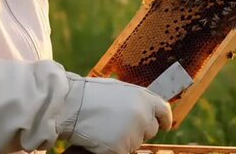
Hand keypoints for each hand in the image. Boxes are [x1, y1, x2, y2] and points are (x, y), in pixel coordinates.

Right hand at [57, 75, 172, 153]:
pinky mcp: (121, 148)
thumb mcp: (120, 89)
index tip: (165, 126)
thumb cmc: (91, 94)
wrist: (71, 105)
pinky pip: (123, 152)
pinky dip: (114, 149)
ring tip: (106, 128)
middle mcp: (143, 116)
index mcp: (145, 98)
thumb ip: (136, 99)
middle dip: (140, 130)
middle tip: (120, 125)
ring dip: (126, 140)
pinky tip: (102, 139)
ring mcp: (133, 133)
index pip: (164, 111)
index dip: (165, 120)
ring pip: (136, 143)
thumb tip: (146, 108)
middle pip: (151, 130)